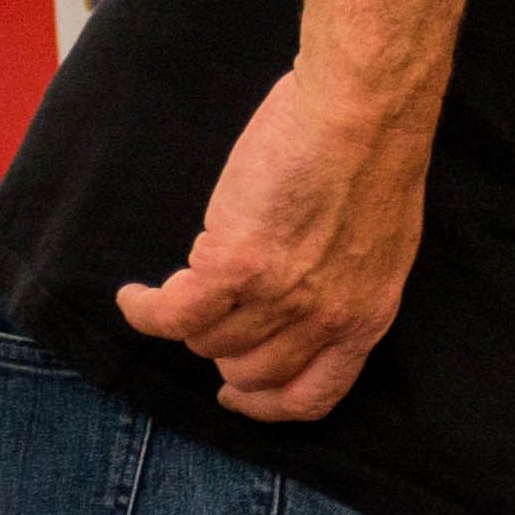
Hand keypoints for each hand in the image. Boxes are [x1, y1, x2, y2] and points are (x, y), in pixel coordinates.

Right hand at [112, 67, 432, 417]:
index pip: (314, 396)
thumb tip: (298, 304)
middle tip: (207, 318)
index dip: (267, 405)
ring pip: (208, 342)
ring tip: (174, 290)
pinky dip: (144, 311)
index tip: (237, 395)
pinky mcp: (235, 264)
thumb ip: (340, 285)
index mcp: (367, 314)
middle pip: (249, 371)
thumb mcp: (379, 245)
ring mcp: (281, 295)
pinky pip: (172, 315)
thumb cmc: (372, 156)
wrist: (364, 108)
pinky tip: (135, 297)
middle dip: (221, 350)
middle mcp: (325, 316)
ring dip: (185, 320)